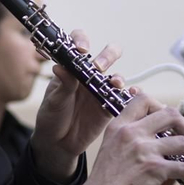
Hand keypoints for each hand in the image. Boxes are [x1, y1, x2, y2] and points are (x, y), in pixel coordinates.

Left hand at [29, 31, 121, 182]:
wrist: (57, 144)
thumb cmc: (52, 117)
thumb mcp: (54, 101)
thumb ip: (62, 84)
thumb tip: (60, 66)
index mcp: (72, 68)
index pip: (79, 43)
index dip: (82, 40)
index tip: (81, 50)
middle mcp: (89, 75)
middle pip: (107, 55)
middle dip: (108, 55)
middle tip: (99, 67)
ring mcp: (101, 90)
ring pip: (117, 76)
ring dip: (118, 78)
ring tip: (114, 84)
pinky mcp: (110, 106)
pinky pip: (125, 98)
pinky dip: (132, 94)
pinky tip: (131, 93)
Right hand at [80, 93, 183, 184]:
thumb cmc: (103, 182)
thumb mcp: (109, 148)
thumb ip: (127, 138)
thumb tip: (149, 137)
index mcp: (119, 126)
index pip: (143, 100)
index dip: (159, 105)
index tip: (166, 120)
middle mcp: (133, 133)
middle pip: (169, 114)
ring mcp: (145, 150)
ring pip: (183, 142)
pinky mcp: (155, 169)